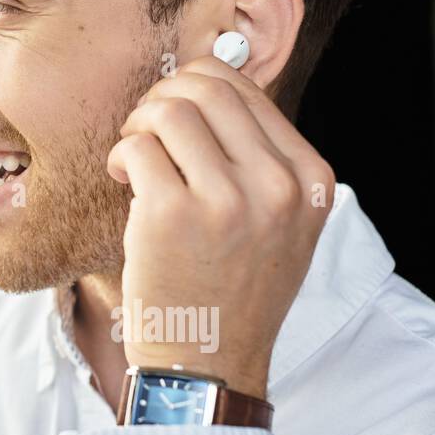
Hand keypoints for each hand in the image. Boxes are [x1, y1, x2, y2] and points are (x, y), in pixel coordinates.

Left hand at [105, 55, 335, 399]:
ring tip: (137, 161)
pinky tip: (126, 183)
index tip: (176, 122)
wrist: (209, 362)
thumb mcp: (279, 220)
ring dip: (139, 126)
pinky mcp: (173, 215)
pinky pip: (136, 146)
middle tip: (148, 134)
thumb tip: (209, 72)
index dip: (194, 90)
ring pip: (168, 109)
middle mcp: (279, 186)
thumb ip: (259, 154)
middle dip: (163, 99)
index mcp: (312, 179)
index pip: (245, 88)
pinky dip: (122, 157)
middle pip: (204, 85)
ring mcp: (228, 200)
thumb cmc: (232, 286)